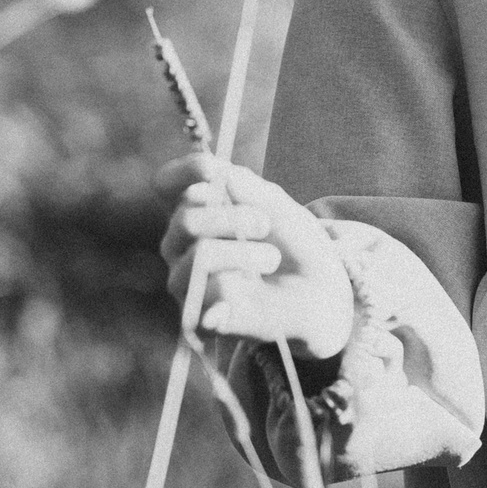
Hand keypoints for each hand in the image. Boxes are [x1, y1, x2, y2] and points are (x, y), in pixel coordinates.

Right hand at [155, 152, 353, 359]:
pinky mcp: (199, 318)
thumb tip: (213, 169)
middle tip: (264, 224)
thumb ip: (246, 187)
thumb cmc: (294, 244)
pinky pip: (210, 295)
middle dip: (231, 215)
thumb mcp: (277, 206)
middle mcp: (181, 244)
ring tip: (271, 258)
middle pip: (186, 217)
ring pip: (200, 255)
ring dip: (244, 252)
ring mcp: (186, 281)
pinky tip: (248, 290)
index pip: (166, 182)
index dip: (185, 171)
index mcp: (196, 210)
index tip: (213, 171)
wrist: (320, 294)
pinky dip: (233, 288)